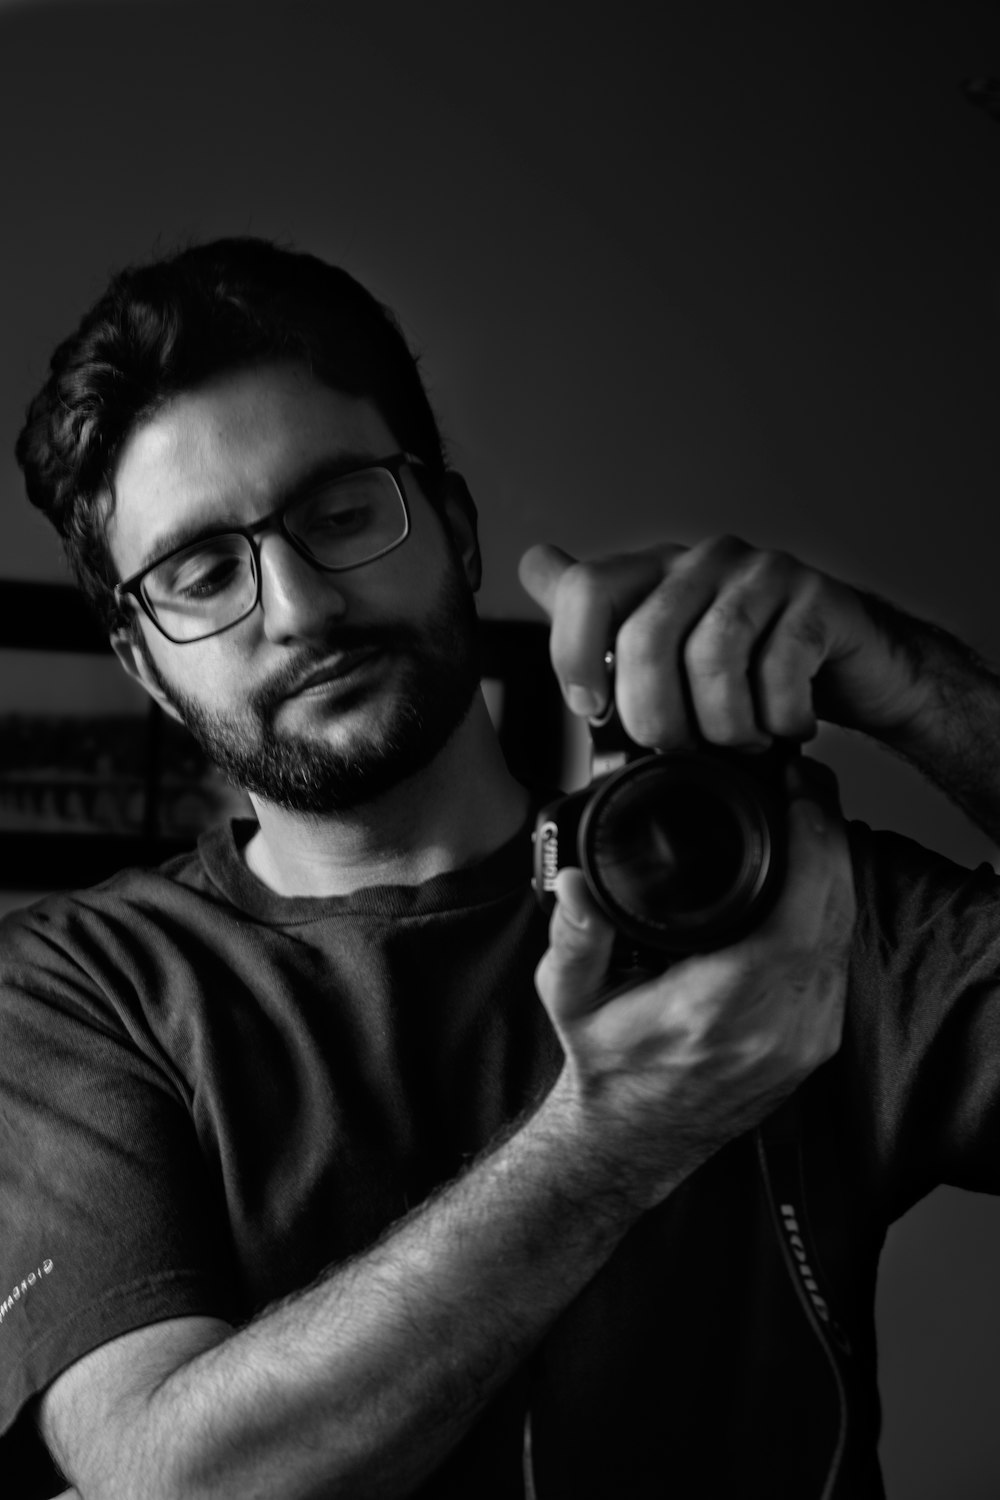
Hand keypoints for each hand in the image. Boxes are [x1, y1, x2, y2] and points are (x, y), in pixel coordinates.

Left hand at [519, 535, 922, 750]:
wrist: (861, 671)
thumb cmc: (755, 668)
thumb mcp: (671, 650)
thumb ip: (603, 616)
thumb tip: (536, 563)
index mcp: (658, 572)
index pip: (587, 589)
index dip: (574, 656)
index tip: (589, 710)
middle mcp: (705, 560)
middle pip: (646, 635)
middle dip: (653, 713)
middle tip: (677, 746)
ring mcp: (765, 574)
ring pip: (714, 654)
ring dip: (722, 722)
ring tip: (738, 742)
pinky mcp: (820, 600)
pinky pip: (782, 667)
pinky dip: (778, 717)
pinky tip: (785, 728)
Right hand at [534, 758, 854, 1204]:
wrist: (634, 1139)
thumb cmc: (608, 1065)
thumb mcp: (569, 998)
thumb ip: (573, 937)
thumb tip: (574, 883)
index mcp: (716, 1010)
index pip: (796, 916)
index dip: (811, 846)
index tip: (797, 794)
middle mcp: (773, 1028)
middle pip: (834, 912)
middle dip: (829, 839)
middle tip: (804, 788)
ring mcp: (804, 1038)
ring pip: (845, 933)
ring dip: (835, 870)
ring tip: (808, 817)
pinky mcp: (816, 1042)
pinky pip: (839, 958)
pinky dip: (832, 909)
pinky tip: (813, 876)